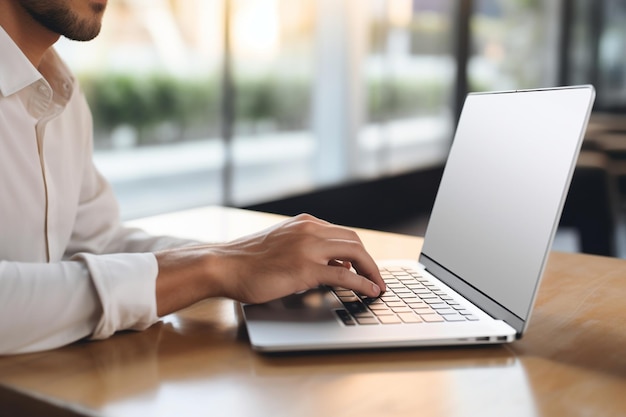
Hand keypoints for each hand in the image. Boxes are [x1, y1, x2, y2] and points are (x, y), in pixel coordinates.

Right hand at [216, 214, 384, 303]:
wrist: (224, 265)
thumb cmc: (248, 260)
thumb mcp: (282, 245)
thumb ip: (308, 250)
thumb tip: (335, 266)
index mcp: (304, 223)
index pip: (342, 233)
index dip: (358, 252)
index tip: (365, 266)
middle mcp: (310, 230)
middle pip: (354, 240)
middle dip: (369, 261)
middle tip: (376, 277)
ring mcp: (308, 248)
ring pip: (354, 253)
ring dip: (372, 271)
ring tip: (378, 286)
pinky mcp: (305, 268)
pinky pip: (344, 276)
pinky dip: (363, 283)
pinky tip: (370, 292)